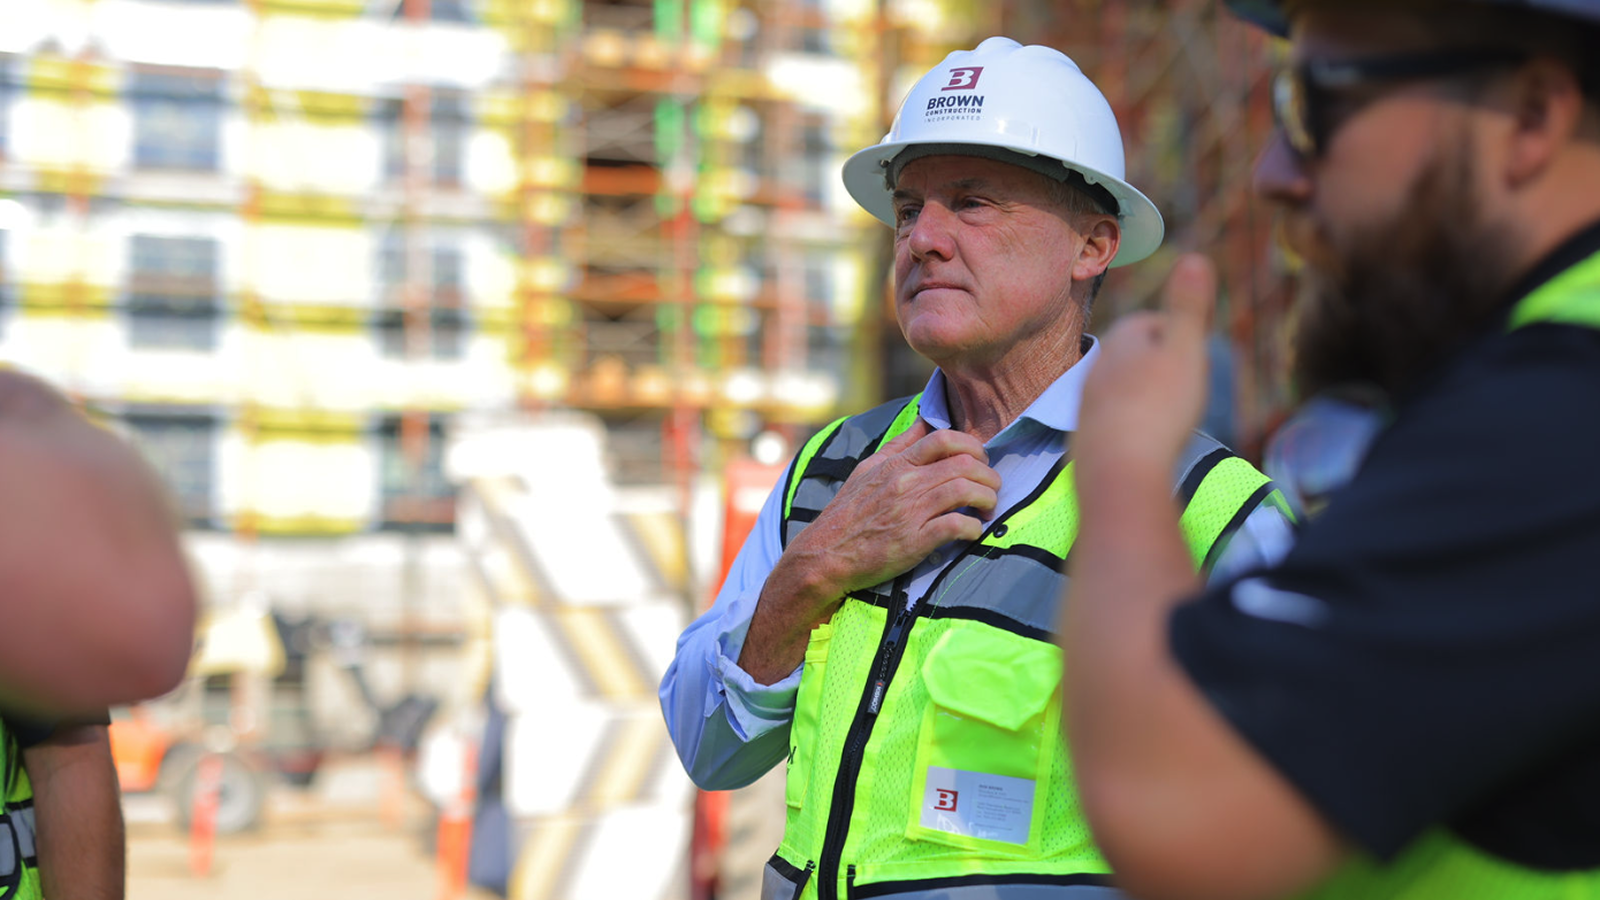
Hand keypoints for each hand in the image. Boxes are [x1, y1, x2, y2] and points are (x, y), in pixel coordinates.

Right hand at [738, 417, 1000, 682]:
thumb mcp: (867, 470)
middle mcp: (905, 483)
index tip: (979, 460)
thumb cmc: (847, 513)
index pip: (943, 439)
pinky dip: (973, 528)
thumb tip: (924, 420)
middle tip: (992, 486)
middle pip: (963, 464)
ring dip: (987, 499)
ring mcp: (911, 512)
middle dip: (988, 474)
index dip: (972, 446)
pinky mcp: (915, 541)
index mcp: (896, 465)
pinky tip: (973, 531)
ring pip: (965, 491)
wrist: (826, 554)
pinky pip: (956, 526)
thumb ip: (898, 445)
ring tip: (987, 508)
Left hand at [1076, 254, 1216, 475]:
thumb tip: (1195, 257)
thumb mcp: (1184, 350)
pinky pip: (1117, 425)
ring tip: (1170, 419)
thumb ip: (1189, 307)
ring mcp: (1087, 404)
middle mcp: (1096, 367)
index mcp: (1121, 339)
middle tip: (1188, 388)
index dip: (1180, 338)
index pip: (1155, 325)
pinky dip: (1134, 430)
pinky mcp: (1085, 438)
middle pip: (1137, 359)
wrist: (1119, 471)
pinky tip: (1148, 446)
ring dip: (1146, 400)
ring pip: (1124, 392)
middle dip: (1162, 368)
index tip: (1197, 355)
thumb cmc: (1159, 408)